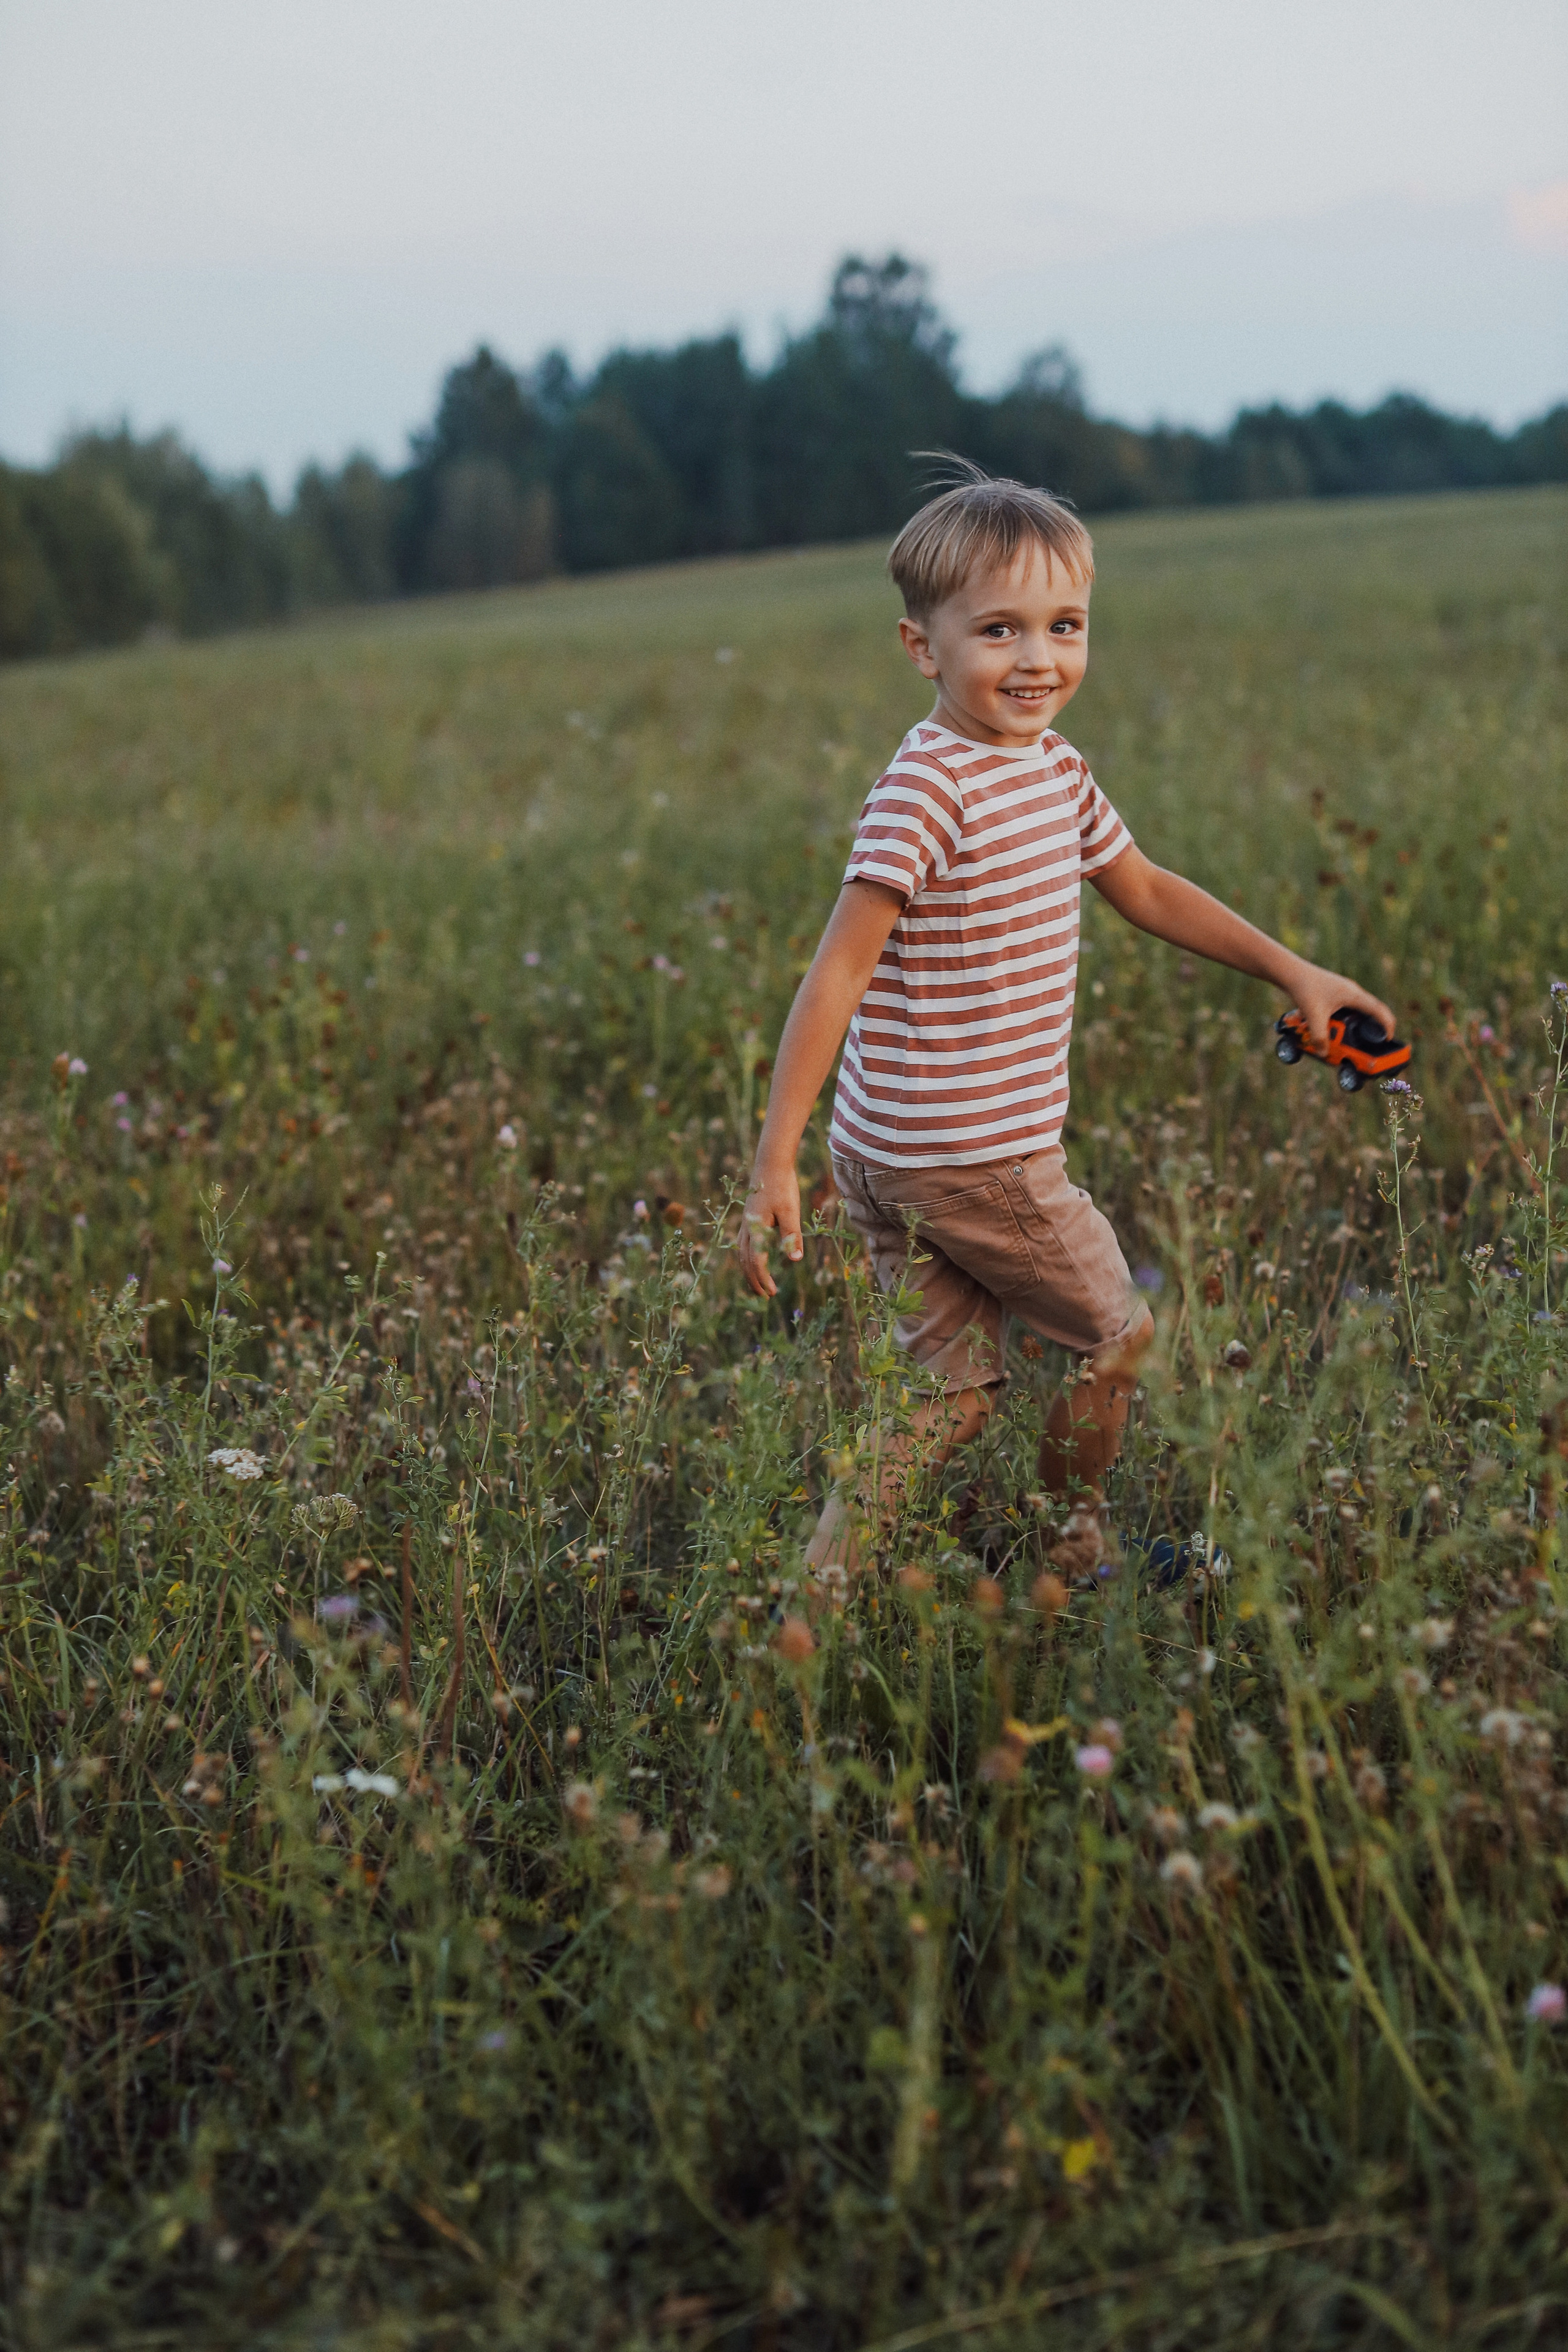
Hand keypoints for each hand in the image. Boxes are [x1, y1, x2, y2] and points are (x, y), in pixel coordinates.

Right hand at [738, 1164, 802, 1298]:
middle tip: (765, 1296)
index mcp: (757, 1228)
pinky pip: (743, 1243)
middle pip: (745, 1261)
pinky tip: (755, 1257)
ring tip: (757, 1282)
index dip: (763, 1279)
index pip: (756, 1262)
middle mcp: (747, 1227)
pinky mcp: (749, 1215)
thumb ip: (791, 1235)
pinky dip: (747, 1256)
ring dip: (748, 1270)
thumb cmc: (782, 1186)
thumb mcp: (791, 1211)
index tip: (772, 1293)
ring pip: (742, 1252)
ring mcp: (746, 1221)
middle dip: (754, 1280)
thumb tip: (795, 1259)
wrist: (771, 1162)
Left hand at [1291, 962, 1397, 1055]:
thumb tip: (1324, 1053)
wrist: (1292, 973)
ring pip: (1359, 1009)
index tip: (1389, 1038)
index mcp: (1354, 995)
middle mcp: (1352, 991)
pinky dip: (1348, 1019)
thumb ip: (1319, 1037)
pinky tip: (1339, 1028)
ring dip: (1360, 1023)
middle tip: (1373, 1041)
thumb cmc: (1306, 989)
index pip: (1378, 1010)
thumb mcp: (1314, 1016)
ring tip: (1356, 1037)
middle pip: (1371, 1010)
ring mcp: (1344, 991)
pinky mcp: (1335, 992)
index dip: (1387, 1024)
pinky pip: (1349, 1008)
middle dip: (1374, 1026)